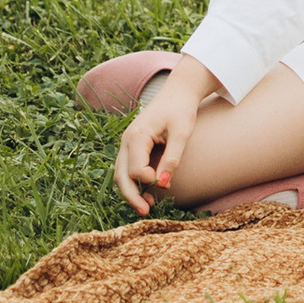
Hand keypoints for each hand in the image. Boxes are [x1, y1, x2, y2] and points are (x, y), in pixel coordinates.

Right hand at [113, 52, 222, 214]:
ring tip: (147, 206)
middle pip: (121, 176)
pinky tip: (148, 191)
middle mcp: (126, 140)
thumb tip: (163, 184)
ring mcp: (127, 143)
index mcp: (137, 135)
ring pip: (121, 174)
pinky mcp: (132, 146)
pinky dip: (133, 182)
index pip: (136, 169)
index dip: (149, 180)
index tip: (166, 183)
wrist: (179, 90)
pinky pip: (127, 169)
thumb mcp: (182, 131)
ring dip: (131, 192)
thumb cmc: (182, 108)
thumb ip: (173, 157)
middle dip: (131, 196)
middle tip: (146, 211)